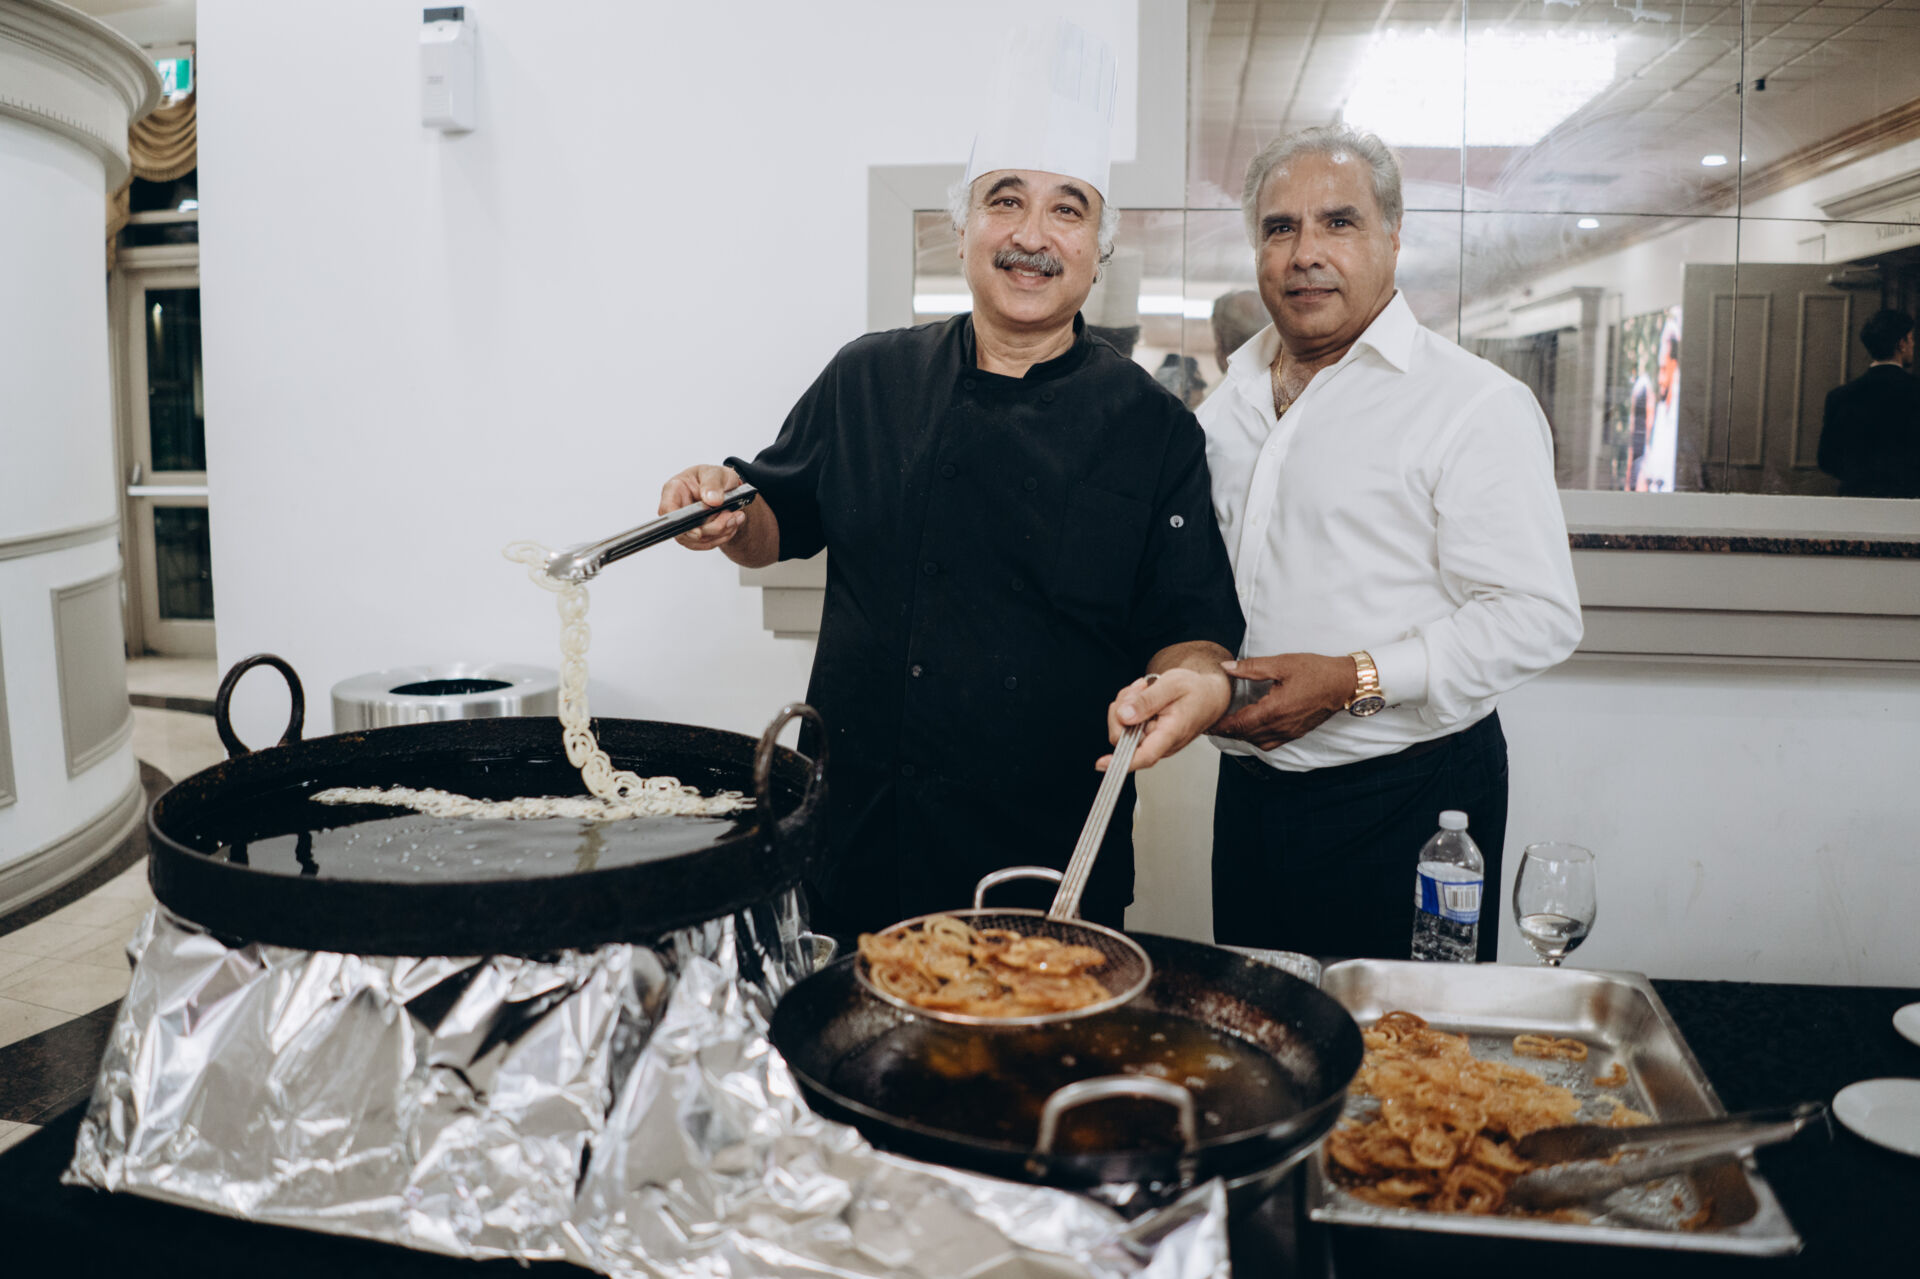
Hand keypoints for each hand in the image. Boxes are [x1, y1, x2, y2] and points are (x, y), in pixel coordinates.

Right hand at [659, 464, 746, 549]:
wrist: (726, 487)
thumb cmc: (716, 477)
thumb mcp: (717, 473)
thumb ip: (713, 484)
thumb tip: (712, 499)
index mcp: (674, 489)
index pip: (667, 509)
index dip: (680, 523)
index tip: (698, 531)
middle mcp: (676, 508)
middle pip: (685, 530)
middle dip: (712, 528)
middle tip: (731, 517)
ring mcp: (683, 524)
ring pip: (698, 540)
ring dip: (721, 532)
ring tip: (735, 517)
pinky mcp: (693, 535)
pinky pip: (706, 543)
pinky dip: (723, 536)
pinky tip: (732, 523)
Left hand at [1098, 666, 1231, 772]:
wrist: (1208, 695)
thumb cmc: (1197, 692)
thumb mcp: (1173, 685)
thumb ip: (1147, 701)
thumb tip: (1124, 715)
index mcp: (1171, 733)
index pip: (1145, 755)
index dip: (1121, 761)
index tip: (1102, 763)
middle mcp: (1161, 743)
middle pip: (1123, 736)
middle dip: (1122, 708)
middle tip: (1138, 690)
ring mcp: (1153, 740)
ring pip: (1121, 727)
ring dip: (1125, 704)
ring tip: (1144, 690)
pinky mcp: (1147, 735)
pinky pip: (1126, 723)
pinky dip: (1128, 706)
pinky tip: (1142, 696)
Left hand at [1208, 653, 1356, 750]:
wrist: (1345, 683)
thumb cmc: (1316, 671)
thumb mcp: (1282, 663)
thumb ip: (1252, 667)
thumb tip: (1226, 667)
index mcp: (1274, 710)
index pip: (1239, 724)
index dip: (1220, 726)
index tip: (1207, 722)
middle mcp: (1280, 726)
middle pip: (1245, 735)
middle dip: (1226, 731)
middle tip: (1211, 723)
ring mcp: (1289, 732)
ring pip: (1257, 742)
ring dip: (1241, 736)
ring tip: (1228, 726)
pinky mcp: (1296, 733)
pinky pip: (1271, 743)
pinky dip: (1256, 739)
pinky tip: (1252, 729)